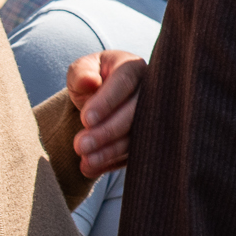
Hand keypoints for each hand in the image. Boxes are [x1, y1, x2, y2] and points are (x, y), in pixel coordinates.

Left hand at [66, 50, 142, 176]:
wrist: (102, 99)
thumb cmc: (92, 79)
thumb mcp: (81, 71)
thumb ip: (81, 73)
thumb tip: (89, 81)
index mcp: (133, 67)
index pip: (124, 82)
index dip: (107, 101)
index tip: (86, 119)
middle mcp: (151, 90)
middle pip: (134, 111)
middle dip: (107, 131)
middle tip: (80, 145)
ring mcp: (154, 116)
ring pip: (138, 135)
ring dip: (111, 151)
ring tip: (85, 161)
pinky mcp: (150, 139)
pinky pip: (136, 153)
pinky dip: (113, 162)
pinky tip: (91, 167)